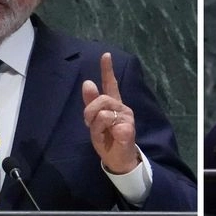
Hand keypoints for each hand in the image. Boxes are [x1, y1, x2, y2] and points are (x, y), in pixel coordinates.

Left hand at [82, 52, 139, 173]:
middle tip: (90, 123)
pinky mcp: (128, 129)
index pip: (110, 84)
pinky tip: (111, 137)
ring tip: (102, 133)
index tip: (106, 55)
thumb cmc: (107, 139)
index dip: (107, 69)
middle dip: (90, 111)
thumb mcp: (93, 120)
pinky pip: (109, 125)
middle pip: (101, 99)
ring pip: (102, 113)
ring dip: (96, 125)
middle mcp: (122, 108)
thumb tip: (88, 82)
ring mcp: (127, 118)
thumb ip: (91, 103)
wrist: (118, 160)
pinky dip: (103, 132)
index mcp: (114, 104)